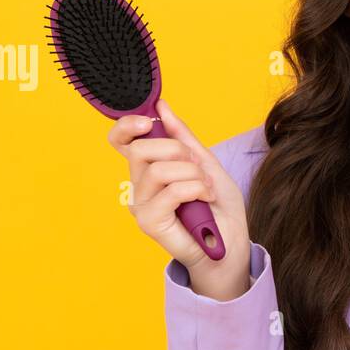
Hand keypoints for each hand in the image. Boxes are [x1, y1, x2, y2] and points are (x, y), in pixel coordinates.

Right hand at [107, 98, 251, 300]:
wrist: (230, 243)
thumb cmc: (217, 206)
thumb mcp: (204, 162)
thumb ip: (182, 136)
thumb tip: (162, 107)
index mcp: (147, 168)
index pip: (120, 141)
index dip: (127, 125)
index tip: (148, 121)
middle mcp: (138, 185)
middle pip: (140, 148)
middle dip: (178, 151)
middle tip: (198, 167)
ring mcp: (141, 204)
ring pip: (158, 170)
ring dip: (192, 173)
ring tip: (206, 186)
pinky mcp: (149, 222)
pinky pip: (171, 191)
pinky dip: (196, 188)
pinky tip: (206, 197)